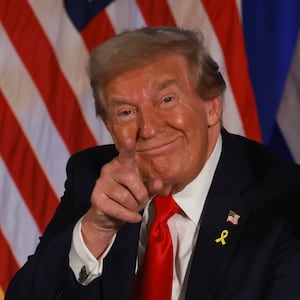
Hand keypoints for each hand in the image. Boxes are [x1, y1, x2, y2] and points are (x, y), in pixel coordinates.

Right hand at [81, 138, 161, 256]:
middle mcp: (109, 169)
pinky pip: (118, 209)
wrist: (108, 216)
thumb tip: (159, 183)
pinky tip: (134, 217)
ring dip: (135, 207)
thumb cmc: (128, 198)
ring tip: (134, 208)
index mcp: (122, 164)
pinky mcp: (96, 198)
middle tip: (141, 202)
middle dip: (141, 195)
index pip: (126, 154)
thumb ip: (151, 186)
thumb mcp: (142, 190)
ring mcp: (100, 183)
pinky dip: (130, 216)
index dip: (128, 147)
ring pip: (126, 197)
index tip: (130, 140)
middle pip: (132, 179)